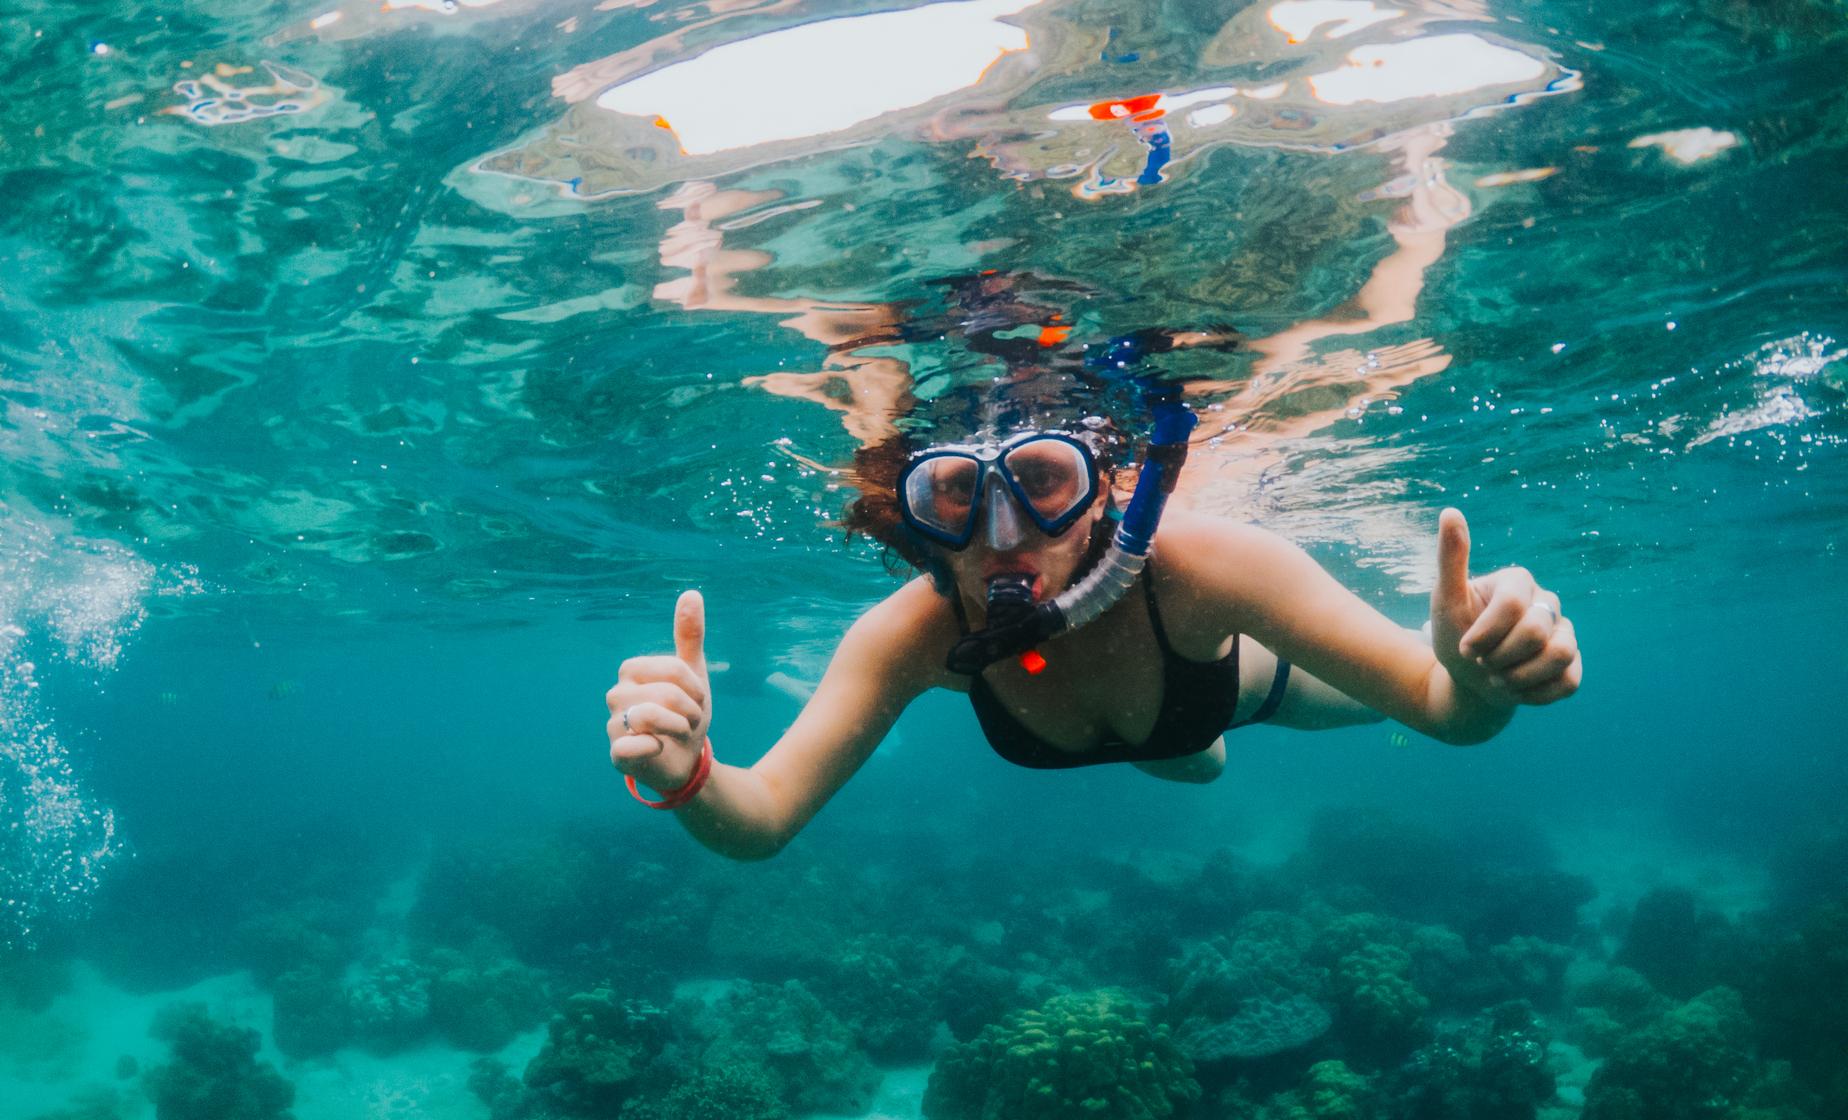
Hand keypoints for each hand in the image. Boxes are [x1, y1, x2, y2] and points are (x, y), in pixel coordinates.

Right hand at [607, 590, 712, 789]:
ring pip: (649, 716)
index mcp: (631, 671)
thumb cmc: (685, 712)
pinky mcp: (617, 755)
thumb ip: (689, 635)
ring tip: (679, 733)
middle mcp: (616, 695)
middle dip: (690, 710)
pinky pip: (631, 747)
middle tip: (689, 721)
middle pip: (664, 693)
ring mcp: (613, 726)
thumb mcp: (693, 674)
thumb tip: (691, 592)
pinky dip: (655, 748)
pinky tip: (660, 749)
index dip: (694, 687)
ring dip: (679, 728)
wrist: (688, 758)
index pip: (672, 669)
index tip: (696, 700)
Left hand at [1429, 509, 1581, 705]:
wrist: (1467, 680)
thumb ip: (1450, 558)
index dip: (1484, 636)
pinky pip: (1569, 682)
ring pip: (1560, 656)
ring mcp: (1564, 633)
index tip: (1465, 647)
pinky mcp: (1573, 664)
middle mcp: (1547, 602)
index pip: (1512, 607)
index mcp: (1518, 581)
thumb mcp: (1445, 600)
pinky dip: (1536, 694)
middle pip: (1536, 633)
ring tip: (1500, 677)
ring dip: (1520, 677)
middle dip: (1500, 657)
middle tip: (1483, 662)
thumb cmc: (1454, 636)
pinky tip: (1518, 689)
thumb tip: (1450, 512)